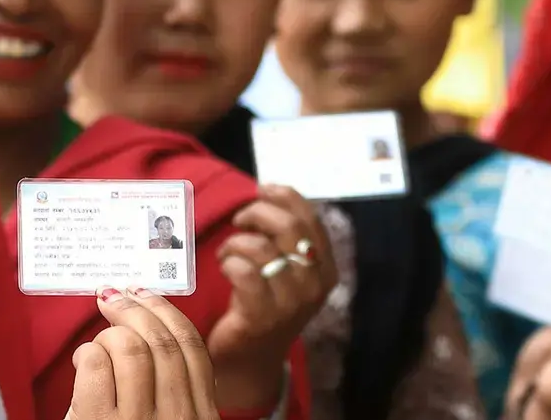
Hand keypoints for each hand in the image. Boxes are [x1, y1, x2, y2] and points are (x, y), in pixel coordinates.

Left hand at [65, 287, 219, 419]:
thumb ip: (168, 385)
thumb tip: (142, 320)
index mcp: (201, 418)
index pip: (193, 348)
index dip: (168, 312)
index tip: (146, 293)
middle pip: (162, 341)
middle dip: (134, 309)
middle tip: (111, 296)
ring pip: (129, 347)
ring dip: (107, 336)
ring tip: (96, 350)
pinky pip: (95, 364)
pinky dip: (86, 354)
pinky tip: (83, 366)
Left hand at [207, 184, 334, 409]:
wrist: (250, 360)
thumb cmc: (263, 306)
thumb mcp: (285, 271)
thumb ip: (285, 238)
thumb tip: (267, 193)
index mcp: (326, 269)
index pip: (310, 218)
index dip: (284, 196)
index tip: (261, 189)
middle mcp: (315, 286)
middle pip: (288, 226)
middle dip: (257, 213)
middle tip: (239, 219)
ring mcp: (291, 303)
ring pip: (262, 248)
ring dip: (236, 242)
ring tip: (228, 252)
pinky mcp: (262, 317)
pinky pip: (243, 272)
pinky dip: (229, 262)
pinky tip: (224, 267)